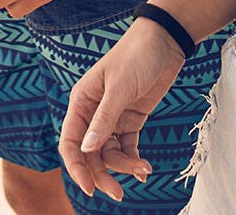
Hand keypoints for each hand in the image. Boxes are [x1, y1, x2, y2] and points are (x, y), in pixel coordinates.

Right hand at [59, 20, 182, 200]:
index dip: (76, 167)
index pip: (71, 142)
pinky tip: (145, 169)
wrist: (164, 41)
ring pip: (110, 153)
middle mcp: (93, 111)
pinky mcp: (131, 119)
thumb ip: (103, 119)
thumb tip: (86, 150)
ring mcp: (112, 117)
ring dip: (123, 166)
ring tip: (143, 170)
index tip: (89, 188)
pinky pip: (127, 147)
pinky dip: (134, 160)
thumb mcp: (119, 87)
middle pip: (90, 153)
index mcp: (81, 101)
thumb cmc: (136, 56)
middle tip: (118, 194)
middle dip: (102, 174)